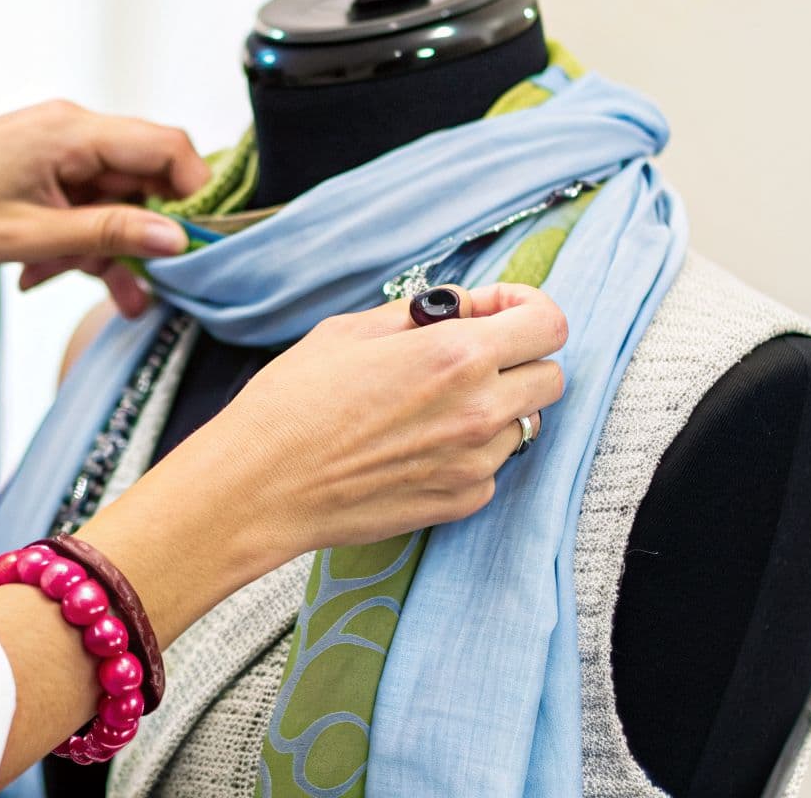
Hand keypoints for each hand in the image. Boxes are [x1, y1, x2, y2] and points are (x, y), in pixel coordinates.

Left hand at [0, 100, 209, 316]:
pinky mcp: (41, 169)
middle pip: (147, 178)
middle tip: (146, 286)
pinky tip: (50, 273)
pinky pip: (83, 204)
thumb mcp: (27, 235)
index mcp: (72, 132)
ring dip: (107, 247)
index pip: (169, 146)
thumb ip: (107, 235)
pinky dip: (78, 241)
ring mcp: (56, 150)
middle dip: (147, 236)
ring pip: (115, 199)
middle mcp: (72, 131)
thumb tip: (176, 237)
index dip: (196, 195)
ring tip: (92, 290)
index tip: (199, 246)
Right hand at [74, 283, 566, 641]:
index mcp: (456, 356)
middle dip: (519, 358)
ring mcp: (474, 463)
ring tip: (434, 405)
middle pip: (550, 377)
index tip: (497, 311)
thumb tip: (463, 308)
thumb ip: (421, 314)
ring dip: (495, 406)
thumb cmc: (293, 402)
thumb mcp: (351, 329)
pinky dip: (470, 450)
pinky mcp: (461, 502)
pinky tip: (417, 443)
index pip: (548, 323)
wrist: (260, 485)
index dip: (528, 308)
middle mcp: (479, 411)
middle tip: (470, 356)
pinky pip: (493, 466)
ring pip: (524, 424)